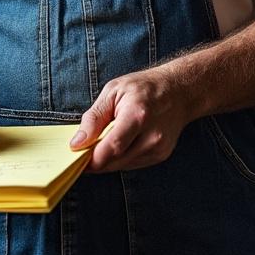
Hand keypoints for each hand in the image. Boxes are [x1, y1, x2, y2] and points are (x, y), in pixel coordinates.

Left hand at [69, 67, 196, 172]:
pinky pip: (132, 164)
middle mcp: (152, 136)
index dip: (91, 158)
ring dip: (106, 160)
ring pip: (122, 166)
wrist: (179, 92)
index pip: (112, 148)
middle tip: (82, 151)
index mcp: (138, 116)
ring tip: (99, 144)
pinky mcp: (160, 156)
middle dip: (95, 160)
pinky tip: (116, 145)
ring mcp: (158, 149)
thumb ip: (94, 118)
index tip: (76, 157)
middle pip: (115, 161)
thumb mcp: (112, 92)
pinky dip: (119, 158)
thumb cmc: (144, 88)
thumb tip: (77, 143)